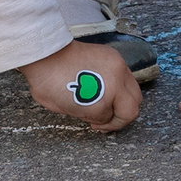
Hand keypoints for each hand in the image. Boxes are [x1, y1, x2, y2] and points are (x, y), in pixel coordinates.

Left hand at [20, 39, 142, 133]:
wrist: (46, 55)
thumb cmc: (50, 83)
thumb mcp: (68, 110)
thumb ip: (91, 114)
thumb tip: (101, 114)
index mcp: (100, 101)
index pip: (114, 118)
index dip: (107, 125)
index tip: (96, 124)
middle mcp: (115, 82)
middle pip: (134, 105)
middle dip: (122, 116)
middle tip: (107, 118)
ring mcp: (118, 66)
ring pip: (134, 90)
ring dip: (123, 100)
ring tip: (106, 102)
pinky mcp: (115, 56)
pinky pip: (125, 76)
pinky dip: (119, 85)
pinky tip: (103, 87)